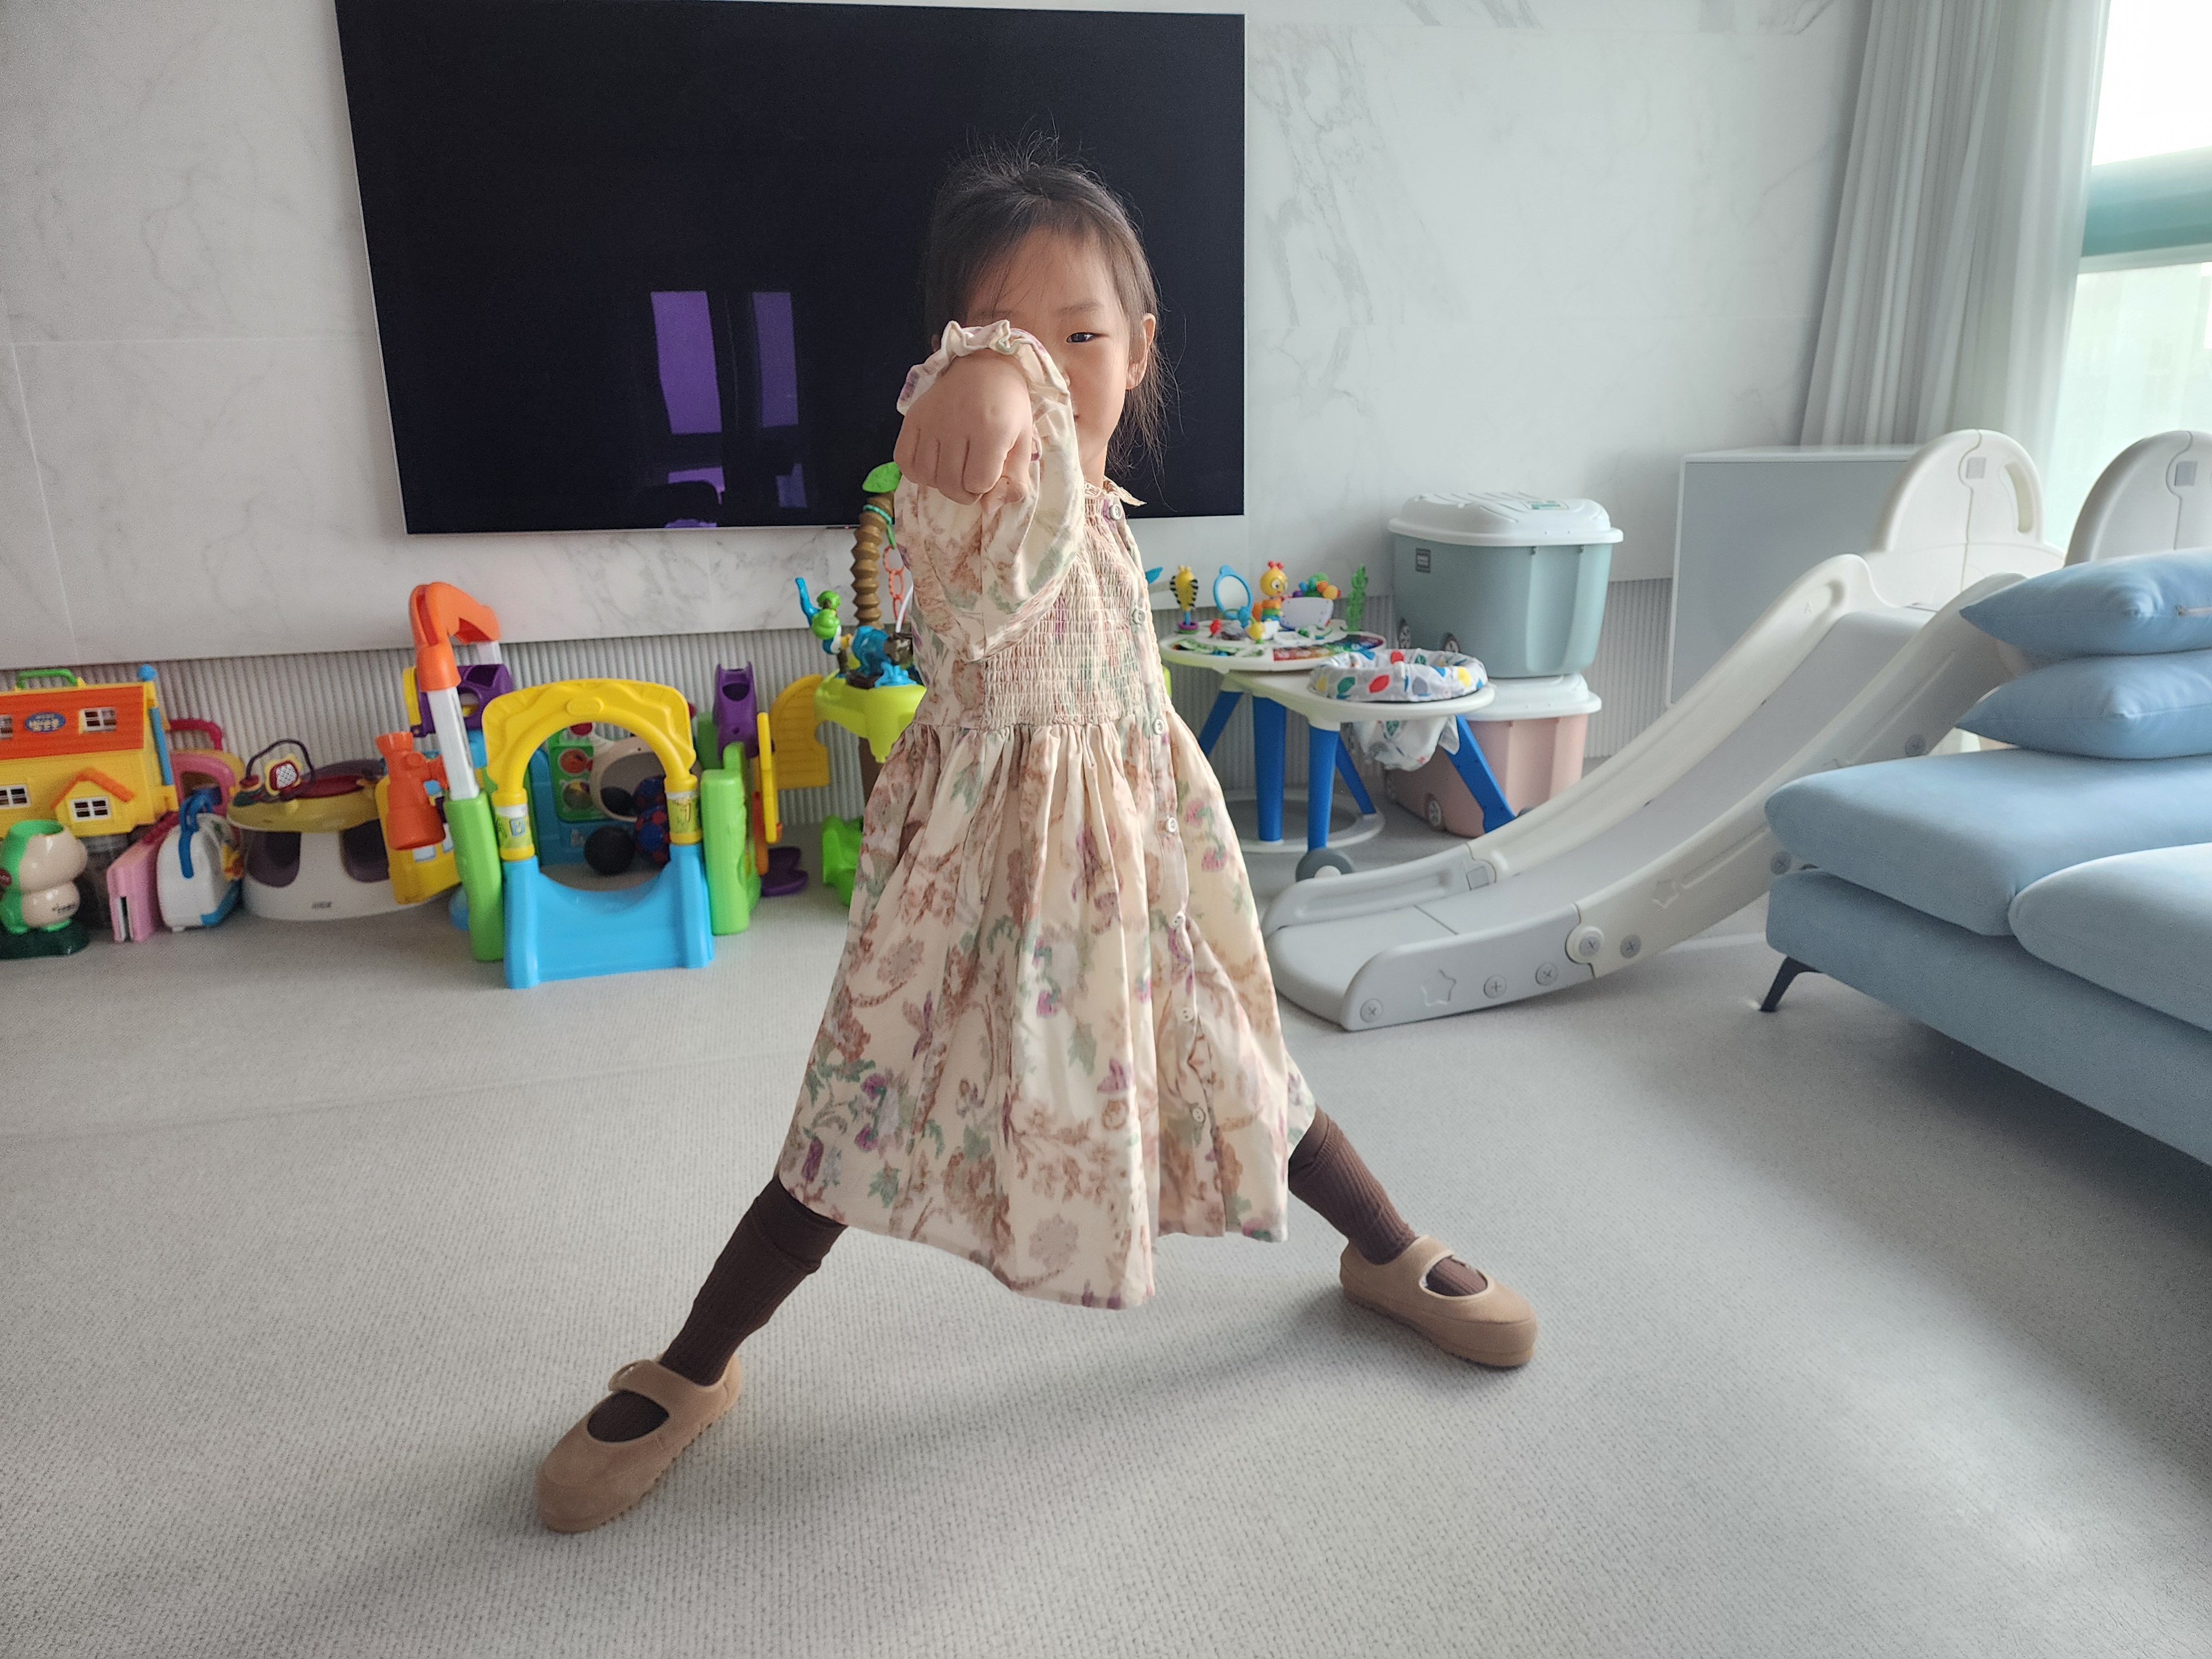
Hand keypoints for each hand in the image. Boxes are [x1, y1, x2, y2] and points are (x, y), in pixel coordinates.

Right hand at [893, 349, 1034, 504]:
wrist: (986, 365)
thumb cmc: (1009, 406)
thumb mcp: (1023, 442)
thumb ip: (1015, 480)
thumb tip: (989, 509)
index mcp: (991, 430)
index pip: (979, 483)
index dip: (986, 485)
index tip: (991, 470)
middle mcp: (957, 425)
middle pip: (952, 486)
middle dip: (965, 492)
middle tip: (973, 477)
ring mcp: (931, 421)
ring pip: (928, 478)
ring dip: (942, 484)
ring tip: (954, 469)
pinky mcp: (913, 418)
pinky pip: (905, 461)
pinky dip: (917, 472)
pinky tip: (933, 464)